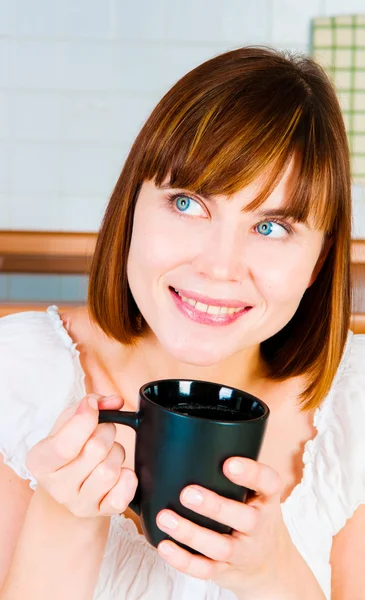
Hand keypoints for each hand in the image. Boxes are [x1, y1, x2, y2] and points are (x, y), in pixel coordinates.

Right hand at [26, 394, 137, 517]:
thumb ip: (91, 404)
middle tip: (102, 432)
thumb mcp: (69, 422)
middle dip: (107, 432)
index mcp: (40, 461)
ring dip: (117, 454)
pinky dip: (128, 478)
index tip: (92, 406)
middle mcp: (56, 486)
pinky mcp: (99, 513)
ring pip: (110, 470)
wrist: (70, 486)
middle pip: (96, 450)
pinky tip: (118, 473)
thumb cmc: (70, 448)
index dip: (86, 420)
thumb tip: (114, 401)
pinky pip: (123, 494)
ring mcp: (78, 504)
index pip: (64, 445)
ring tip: (107, 454)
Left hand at [156, 457, 294, 597]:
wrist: (271, 566)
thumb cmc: (253, 513)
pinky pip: (205, 570)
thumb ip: (233, 469)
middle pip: (244, 518)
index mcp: (267, 499)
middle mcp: (259, 525)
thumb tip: (186, 434)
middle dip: (215, 506)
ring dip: (191, 533)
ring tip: (165, 517)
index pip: (268, 482)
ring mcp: (244, 551)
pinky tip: (164, 546)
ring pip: (221, 547)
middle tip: (187, 492)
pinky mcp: (226, 572)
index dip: (251, 473)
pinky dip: (184, 560)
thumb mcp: (256, 491)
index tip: (229, 463)